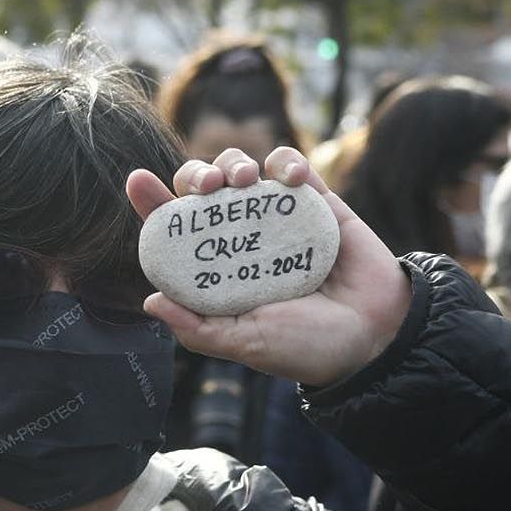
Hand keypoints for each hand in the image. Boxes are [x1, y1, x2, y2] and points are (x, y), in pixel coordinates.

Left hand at [127, 147, 410, 386]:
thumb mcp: (245, 343)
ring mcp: (276, 218)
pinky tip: (290, 177)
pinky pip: (291, 167)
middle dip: (194, 175)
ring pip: (241, 168)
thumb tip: (150, 301)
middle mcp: (241, 239)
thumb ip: (198, 328)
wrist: (373, 337)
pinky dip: (285, 162)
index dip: (153, 204)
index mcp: (216, 270)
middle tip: (204, 188)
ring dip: (233, 163)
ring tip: (242, 182)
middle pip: (203, 189)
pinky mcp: (315, 203)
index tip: (136, 181)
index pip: (175, 231)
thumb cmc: (305, 347)